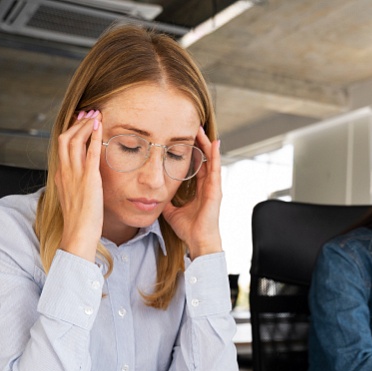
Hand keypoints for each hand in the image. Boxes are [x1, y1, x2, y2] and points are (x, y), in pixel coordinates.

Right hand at [56, 110, 103, 261]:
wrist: (78, 233)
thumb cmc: (80, 221)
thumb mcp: (75, 198)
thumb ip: (77, 185)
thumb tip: (85, 180)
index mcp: (61, 176)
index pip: (62, 147)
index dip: (71, 131)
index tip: (80, 122)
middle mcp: (64, 172)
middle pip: (65, 139)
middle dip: (76, 123)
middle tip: (88, 113)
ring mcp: (74, 175)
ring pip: (73, 141)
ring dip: (84, 125)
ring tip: (95, 115)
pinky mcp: (88, 180)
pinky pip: (89, 153)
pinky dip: (93, 137)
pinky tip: (100, 126)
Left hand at [161, 126, 222, 258]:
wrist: (198, 241)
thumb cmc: (189, 229)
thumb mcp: (172, 211)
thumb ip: (167, 202)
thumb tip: (156, 196)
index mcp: (200, 190)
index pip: (197, 165)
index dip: (192, 152)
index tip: (186, 139)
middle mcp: (208, 186)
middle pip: (205, 159)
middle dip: (200, 143)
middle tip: (194, 128)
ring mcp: (213, 187)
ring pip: (211, 160)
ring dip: (207, 144)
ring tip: (202, 130)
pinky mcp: (216, 190)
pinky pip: (215, 168)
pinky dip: (215, 155)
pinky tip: (214, 143)